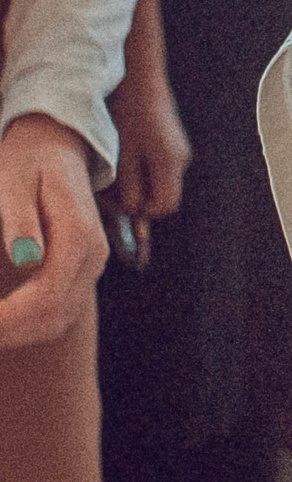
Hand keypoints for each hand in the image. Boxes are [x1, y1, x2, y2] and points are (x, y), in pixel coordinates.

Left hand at [0, 113, 107, 350]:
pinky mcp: (83, 270)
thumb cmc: (25, 163)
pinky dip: (31, 325)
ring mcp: (92, 265)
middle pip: (55, 314)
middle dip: (10, 331)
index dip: (8, 317)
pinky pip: (61, 311)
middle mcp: (94, 255)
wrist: (56, 148)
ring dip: (19, 333)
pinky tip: (3, 322)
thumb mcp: (12, 182)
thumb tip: (26, 259)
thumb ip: (20, 220)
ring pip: (59, 319)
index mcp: (78, 235)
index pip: (47, 294)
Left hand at [107, 66, 189, 217]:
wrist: (139, 79)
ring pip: (159, 180)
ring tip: (113, 169)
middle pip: (163, 193)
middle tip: (110, 189)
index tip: (119, 203)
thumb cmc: (129, 113)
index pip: (165, 206)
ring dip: (137, 181)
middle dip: (137, 196)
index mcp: (171, 164)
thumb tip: (132, 209)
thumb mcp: (122, 155)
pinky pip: (158, 165)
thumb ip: (129, 187)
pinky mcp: (171, 141)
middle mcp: (180, 159)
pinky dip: (141, 167)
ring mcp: (178, 149)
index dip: (142, 212)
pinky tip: (123, 154)